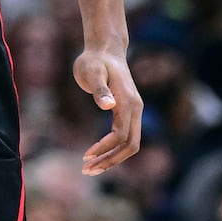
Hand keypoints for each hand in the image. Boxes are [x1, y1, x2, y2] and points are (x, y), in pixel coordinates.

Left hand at [73, 47, 141, 174]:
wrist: (105, 49)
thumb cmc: (94, 60)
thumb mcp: (91, 71)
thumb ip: (99, 88)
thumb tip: (108, 105)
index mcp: (128, 102)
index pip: (121, 136)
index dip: (105, 149)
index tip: (86, 156)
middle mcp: (136, 108)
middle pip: (131, 145)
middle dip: (111, 160)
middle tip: (87, 170)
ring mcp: (134, 110)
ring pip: (130, 143)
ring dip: (112, 158)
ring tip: (89, 168)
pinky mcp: (128, 111)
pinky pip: (126, 137)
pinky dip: (113, 150)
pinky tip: (97, 154)